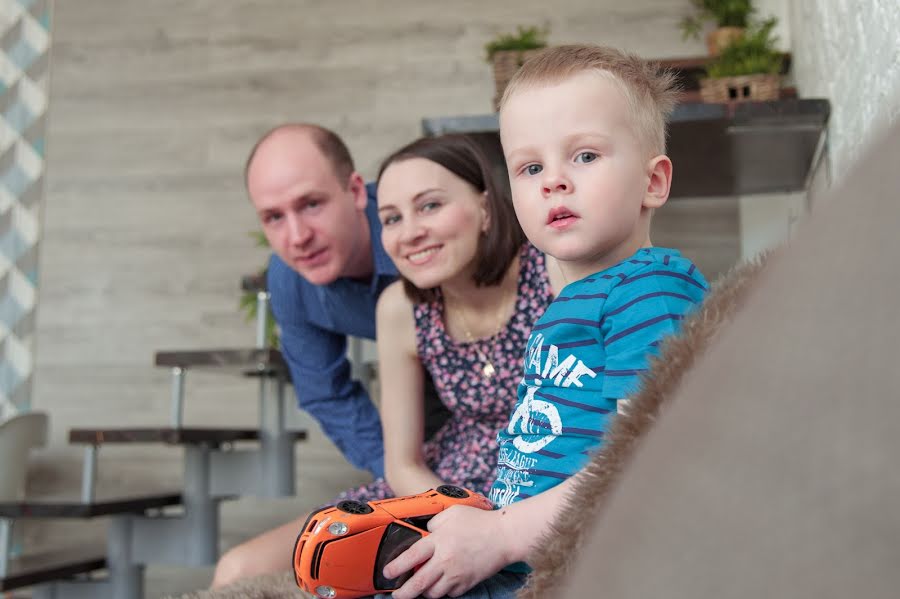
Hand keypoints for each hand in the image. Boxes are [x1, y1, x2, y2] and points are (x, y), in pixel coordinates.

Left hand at [383, 505, 512, 598]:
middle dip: (403, 593)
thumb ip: (433, 524)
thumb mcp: (451, 514)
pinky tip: (441, 583)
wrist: (505, 536)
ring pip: (433, 593)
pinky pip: (449, 593)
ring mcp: (456, 575)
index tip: (387, 573)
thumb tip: (423, 534)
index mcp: (439, 542)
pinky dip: (443, 590)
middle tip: (396, 594)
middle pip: (418, 584)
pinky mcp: (467, 584)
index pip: (411, 557)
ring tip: (420, 586)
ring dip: (424, 592)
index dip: (395, 568)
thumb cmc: (479, 522)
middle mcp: (445, 561)